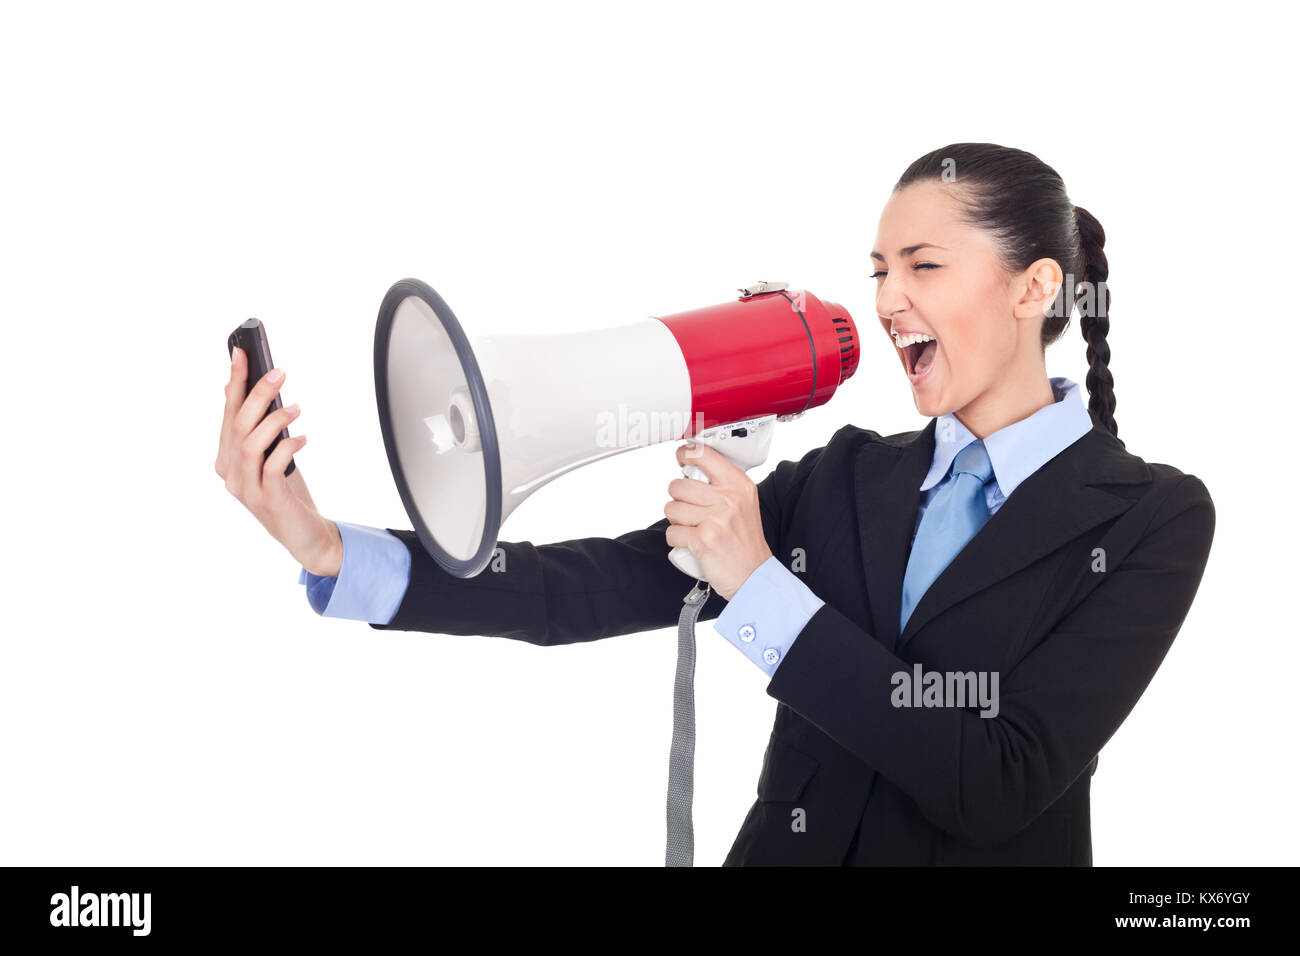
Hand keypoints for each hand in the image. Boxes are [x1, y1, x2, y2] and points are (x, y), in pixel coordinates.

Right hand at [215, 346, 342, 576]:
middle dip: (256, 394)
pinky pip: (272, 466)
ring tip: (295, 408)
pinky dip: (287, 447)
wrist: (305, 536)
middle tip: (278, 372)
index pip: (228, 414)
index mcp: (227, 459)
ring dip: (273, 420)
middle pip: (238, 425)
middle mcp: (231, 473)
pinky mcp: (268, 500)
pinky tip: (302, 438)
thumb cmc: (287, 493)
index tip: (242, 354)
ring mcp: (246, 488)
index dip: (234, 383)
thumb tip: (236, 388)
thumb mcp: (267, 456)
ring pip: (250, 443)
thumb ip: (252, 428)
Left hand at [663, 442, 772, 601]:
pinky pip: (672, 531)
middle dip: (678, 499)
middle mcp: (729, 499)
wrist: (753, 575)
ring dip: (676, 520)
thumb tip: (690, 468)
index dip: (686, 454)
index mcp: (739, 485)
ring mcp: (716, 519)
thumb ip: (722, 485)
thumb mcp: (743, 503)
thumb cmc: (745, 541)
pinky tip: (691, 542)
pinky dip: (676, 539)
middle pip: (679, 485)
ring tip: (693, 527)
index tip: (682, 457)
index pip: (704, 455)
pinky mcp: (702, 540)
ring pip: (671, 508)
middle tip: (691, 511)